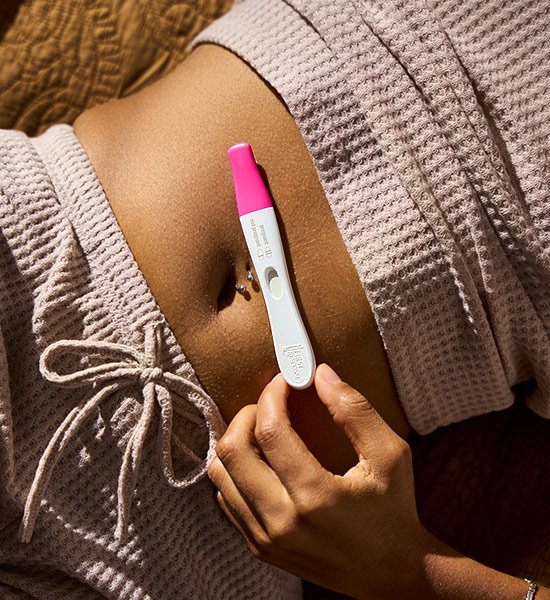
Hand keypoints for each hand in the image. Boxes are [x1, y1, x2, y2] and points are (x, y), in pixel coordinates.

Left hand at [207, 363, 429, 599]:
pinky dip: (236, 470)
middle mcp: (282, 521)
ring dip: (237, 440)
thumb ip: (355, 410)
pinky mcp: (260, 547)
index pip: (270, 431)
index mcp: (315, 496)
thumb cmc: (394, 511)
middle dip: (247, 413)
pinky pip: (226, 498)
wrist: (392, 575)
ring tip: (264, 429)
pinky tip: (262, 460)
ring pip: (220, 475)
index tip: (284, 381)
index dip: (272, 395)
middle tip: (270, 403)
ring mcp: (265, 538)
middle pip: (232, 451)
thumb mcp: (390, 454)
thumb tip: (320, 374)